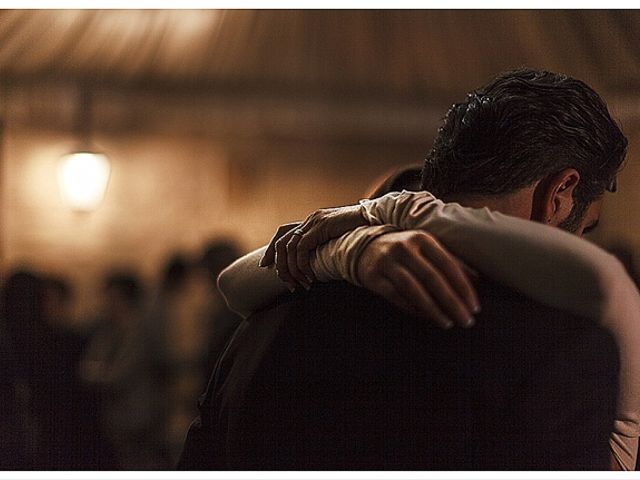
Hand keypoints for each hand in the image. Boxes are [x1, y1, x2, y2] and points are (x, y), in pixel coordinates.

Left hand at [259, 204, 367, 289]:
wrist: (377, 219)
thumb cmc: (363, 233)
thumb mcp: (341, 241)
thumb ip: (328, 248)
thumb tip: (322, 265)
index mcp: (313, 222)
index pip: (283, 233)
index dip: (272, 249)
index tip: (265, 266)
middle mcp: (310, 220)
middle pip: (282, 241)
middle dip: (280, 265)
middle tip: (287, 284)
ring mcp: (315, 221)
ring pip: (289, 247)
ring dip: (291, 269)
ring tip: (300, 285)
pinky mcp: (321, 226)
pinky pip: (302, 248)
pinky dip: (302, 264)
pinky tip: (310, 276)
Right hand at [357, 230, 480, 328]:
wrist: (366, 248)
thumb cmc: (406, 250)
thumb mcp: (427, 248)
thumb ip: (452, 261)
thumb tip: (478, 280)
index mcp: (422, 239)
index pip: (447, 264)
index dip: (463, 287)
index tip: (474, 307)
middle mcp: (404, 248)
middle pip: (432, 278)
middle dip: (451, 302)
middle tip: (466, 320)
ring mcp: (387, 263)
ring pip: (413, 289)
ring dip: (433, 309)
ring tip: (448, 323)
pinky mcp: (374, 278)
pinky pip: (396, 297)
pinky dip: (413, 309)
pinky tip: (427, 318)